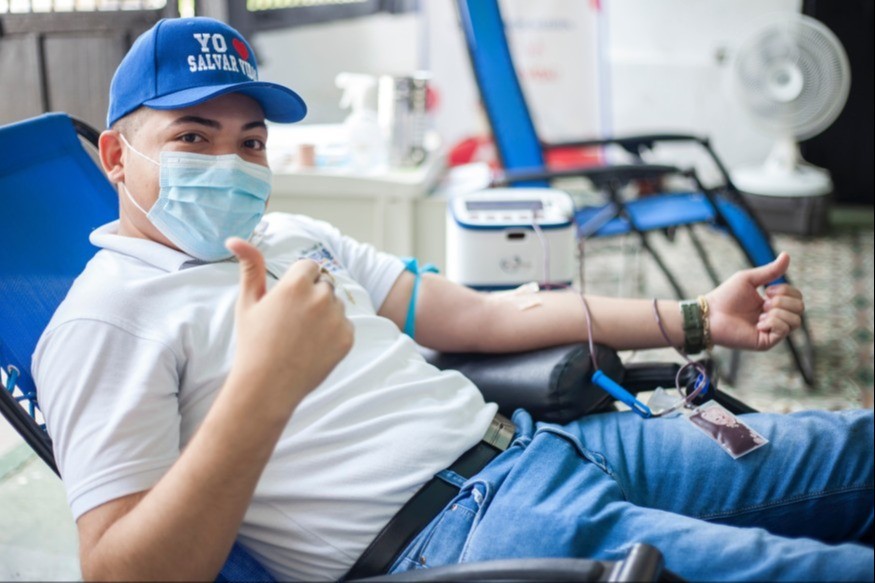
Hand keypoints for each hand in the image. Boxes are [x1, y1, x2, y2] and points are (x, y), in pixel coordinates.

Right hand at [226, 238, 353, 406]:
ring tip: (301, 337)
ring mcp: (337, 318)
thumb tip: (235, 238)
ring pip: (336, 305)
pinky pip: (345, 326)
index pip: (309, 267)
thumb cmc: (253, 343)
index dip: (297, 283)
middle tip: (292, 322)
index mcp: (296, 283)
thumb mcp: (248, 302)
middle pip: (324, 284)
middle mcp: (321, 297)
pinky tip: (313, 348)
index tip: (286, 302)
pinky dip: (334, 334)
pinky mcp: (347, 338)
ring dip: (325, 314)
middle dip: (312, 296)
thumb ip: (249, 267)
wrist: (267, 387)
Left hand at [706, 252, 803, 350]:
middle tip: (763, 302)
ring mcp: (772, 331)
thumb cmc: (726, 296)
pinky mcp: (766, 342)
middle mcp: (776, 318)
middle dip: (782, 301)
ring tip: (760, 313)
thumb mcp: (749, 279)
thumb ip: (770, 271)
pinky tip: (757, 323)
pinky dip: (772, 322)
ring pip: (796, 321)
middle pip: (800, 308)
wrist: (710, 314)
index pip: (797, 297)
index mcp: (774, 304)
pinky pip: (784, 330)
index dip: (786, 291)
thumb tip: (787, 255)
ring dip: (777, 312)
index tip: (767, 290)